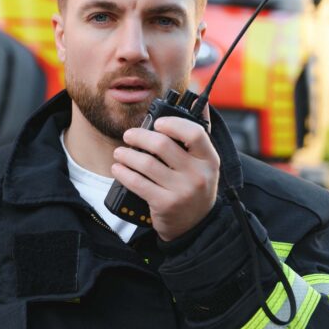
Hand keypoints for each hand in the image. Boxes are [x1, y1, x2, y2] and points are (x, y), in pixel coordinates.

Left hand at [111, 110, 219, 240]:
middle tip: (128, 136)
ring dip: (126, 155)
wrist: (196, 227)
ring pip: (146, 164)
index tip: (156, 123)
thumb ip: (200, 135)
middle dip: (139, 137)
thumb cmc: (196, 188)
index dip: (172, 124)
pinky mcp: (165, 204)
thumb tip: (200, 101)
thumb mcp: (206, 164)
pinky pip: (138, 183)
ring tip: (120, 153)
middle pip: (162, 145)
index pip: (194, 133)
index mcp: (210, 159)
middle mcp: (199, 174)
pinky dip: (123, 172)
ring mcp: (182, 191)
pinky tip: (118, 168)